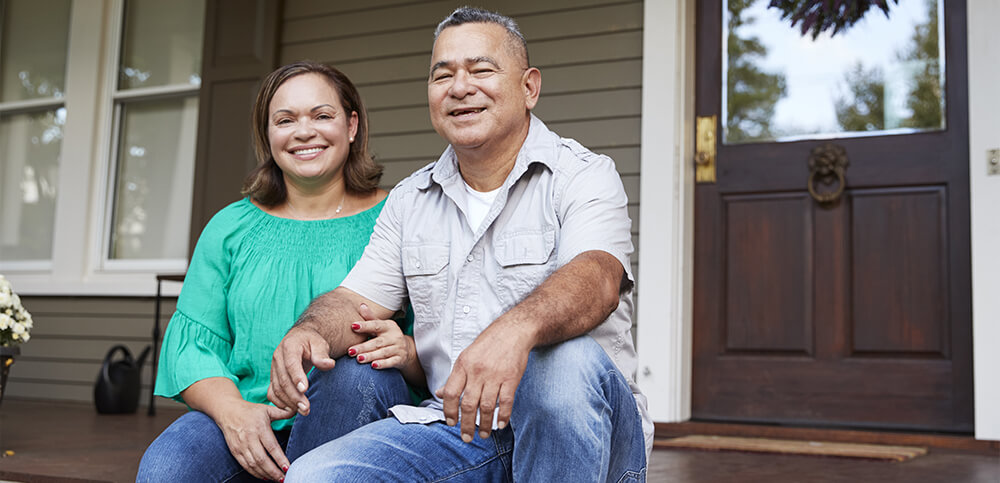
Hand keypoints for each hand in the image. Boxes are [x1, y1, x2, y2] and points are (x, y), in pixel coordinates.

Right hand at [216, 400, 295, 480]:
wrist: (228, 411)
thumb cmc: (250, 411)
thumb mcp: (267, 409)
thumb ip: (282, 413)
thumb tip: (297, 411)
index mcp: (260, 428)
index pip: (272, 447)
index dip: (280, 459)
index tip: (287, 468)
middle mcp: (250, 438)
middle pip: (262, 459)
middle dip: (274, 471)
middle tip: (284, 478)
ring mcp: (241, 446)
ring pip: (253, 465)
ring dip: (265, 474)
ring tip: (276, 479)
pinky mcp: (235, 451)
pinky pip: (245, 465)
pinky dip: (255, 473)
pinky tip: (264, 476)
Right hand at [268, 326, 335, 415]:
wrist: (301, 339)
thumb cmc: (312, 342)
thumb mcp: (319, 344)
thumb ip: (322, 355)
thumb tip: (329, 364)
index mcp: (289, 346)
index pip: (291, 364)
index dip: (297, 377)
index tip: (304, 390)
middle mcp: (278, 358)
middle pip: (283, 380)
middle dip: (294, 396)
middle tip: (306, 408)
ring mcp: (274, 368)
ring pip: (277, 388)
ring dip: (288, 402)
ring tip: (302, 411)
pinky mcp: (273, 377)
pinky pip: (272, 392)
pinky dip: (280, 403)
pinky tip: (292, 409)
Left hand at [348, 303, 416, 369]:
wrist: (407, 349)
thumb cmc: (388, 336)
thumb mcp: (381, 326)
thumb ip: (370, 318)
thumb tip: (361, 305)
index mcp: (389, 326)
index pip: (376, 325)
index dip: (365, 326)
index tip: (353, 326)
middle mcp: (394, 336)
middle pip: (377, 342)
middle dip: (363, 347)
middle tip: (351, 351)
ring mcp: (398, 348)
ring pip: (383, 352)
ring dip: (371, 356)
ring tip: (359, 359)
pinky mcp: (400, 359)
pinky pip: (391, 362)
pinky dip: (383, 364)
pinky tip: (373, 366)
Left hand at [436, 327, 531, 442]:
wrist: (513, 331)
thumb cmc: (488, 344)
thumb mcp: (466, 356)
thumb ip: (455, 377)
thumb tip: (441, 394)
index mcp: (463, 365)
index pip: (451, 393)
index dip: (449, 411)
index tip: (451, 422)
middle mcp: (478, 372)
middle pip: (469, 404)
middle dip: (466, 425)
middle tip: (466, 437)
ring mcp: (495, 376)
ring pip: (487, 406)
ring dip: (484, 424)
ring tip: (483, 435)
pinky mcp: (511, 378)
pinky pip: (506, 401)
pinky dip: (503, 416)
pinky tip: (500, 425)